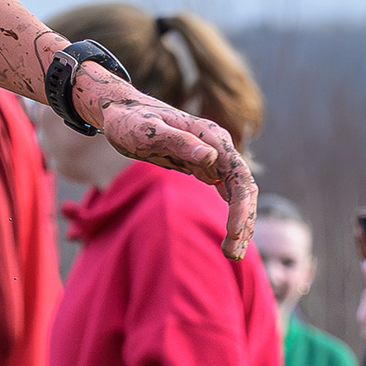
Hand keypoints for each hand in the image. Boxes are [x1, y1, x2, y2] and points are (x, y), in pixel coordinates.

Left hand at [76, 70, 255, 253]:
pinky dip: (232, 214)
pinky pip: (227, 192)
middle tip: (232, 255)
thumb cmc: (130, 121)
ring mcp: (213, 156)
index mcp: (211, 136)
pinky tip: (230, 236)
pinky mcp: (204, 166)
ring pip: (239, 193)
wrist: (121, 111)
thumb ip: (177, 142)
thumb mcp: (147, 132)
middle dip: (243, 222)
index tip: (232, 234)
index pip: (238, 176)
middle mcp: (218, 145)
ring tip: (232, 253)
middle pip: (244, 187)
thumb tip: (210, 157)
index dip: (240, 207)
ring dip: (241, 223)